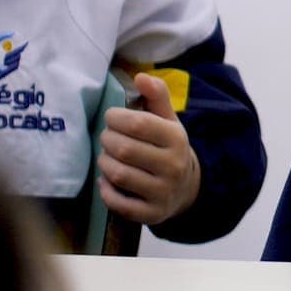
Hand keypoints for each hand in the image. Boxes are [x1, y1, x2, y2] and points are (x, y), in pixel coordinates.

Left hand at [97, 72, 200, 224]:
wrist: (186, 188)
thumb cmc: (168, 148)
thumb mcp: (168, 121)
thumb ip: (156, 96)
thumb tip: (141, 76)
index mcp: (177, 139)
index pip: (137, 123)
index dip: (115, 118)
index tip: (111, 118)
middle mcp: (173, 166)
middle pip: (124, 148)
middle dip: (106, 140)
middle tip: (106, 138)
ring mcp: (163, 192)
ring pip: (118, 174)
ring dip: (104, 163)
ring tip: (106, 157)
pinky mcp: (152, 213)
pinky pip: (119, 203)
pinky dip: (106, 191)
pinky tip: (107, 181)